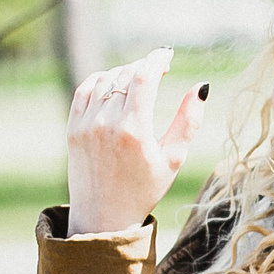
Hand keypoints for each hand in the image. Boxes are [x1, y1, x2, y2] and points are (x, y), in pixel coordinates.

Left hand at [65, 48, 207, 235]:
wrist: (104, 217)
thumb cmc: (145, 189)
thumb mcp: (173, 158)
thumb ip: (189, 121)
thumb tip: (201, 87)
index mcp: (133, 131)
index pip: (144, 77)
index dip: (157, 59)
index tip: (168, 55)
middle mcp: (105, 124)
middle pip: (125, 74)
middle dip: (144, 66)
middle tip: (158, 70)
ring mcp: (85, 125)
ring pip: (104, 79)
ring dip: (124, 73)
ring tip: (139, 80)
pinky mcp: (72, 129)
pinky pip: (85, 90)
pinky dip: (101, 81)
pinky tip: (115, 86)